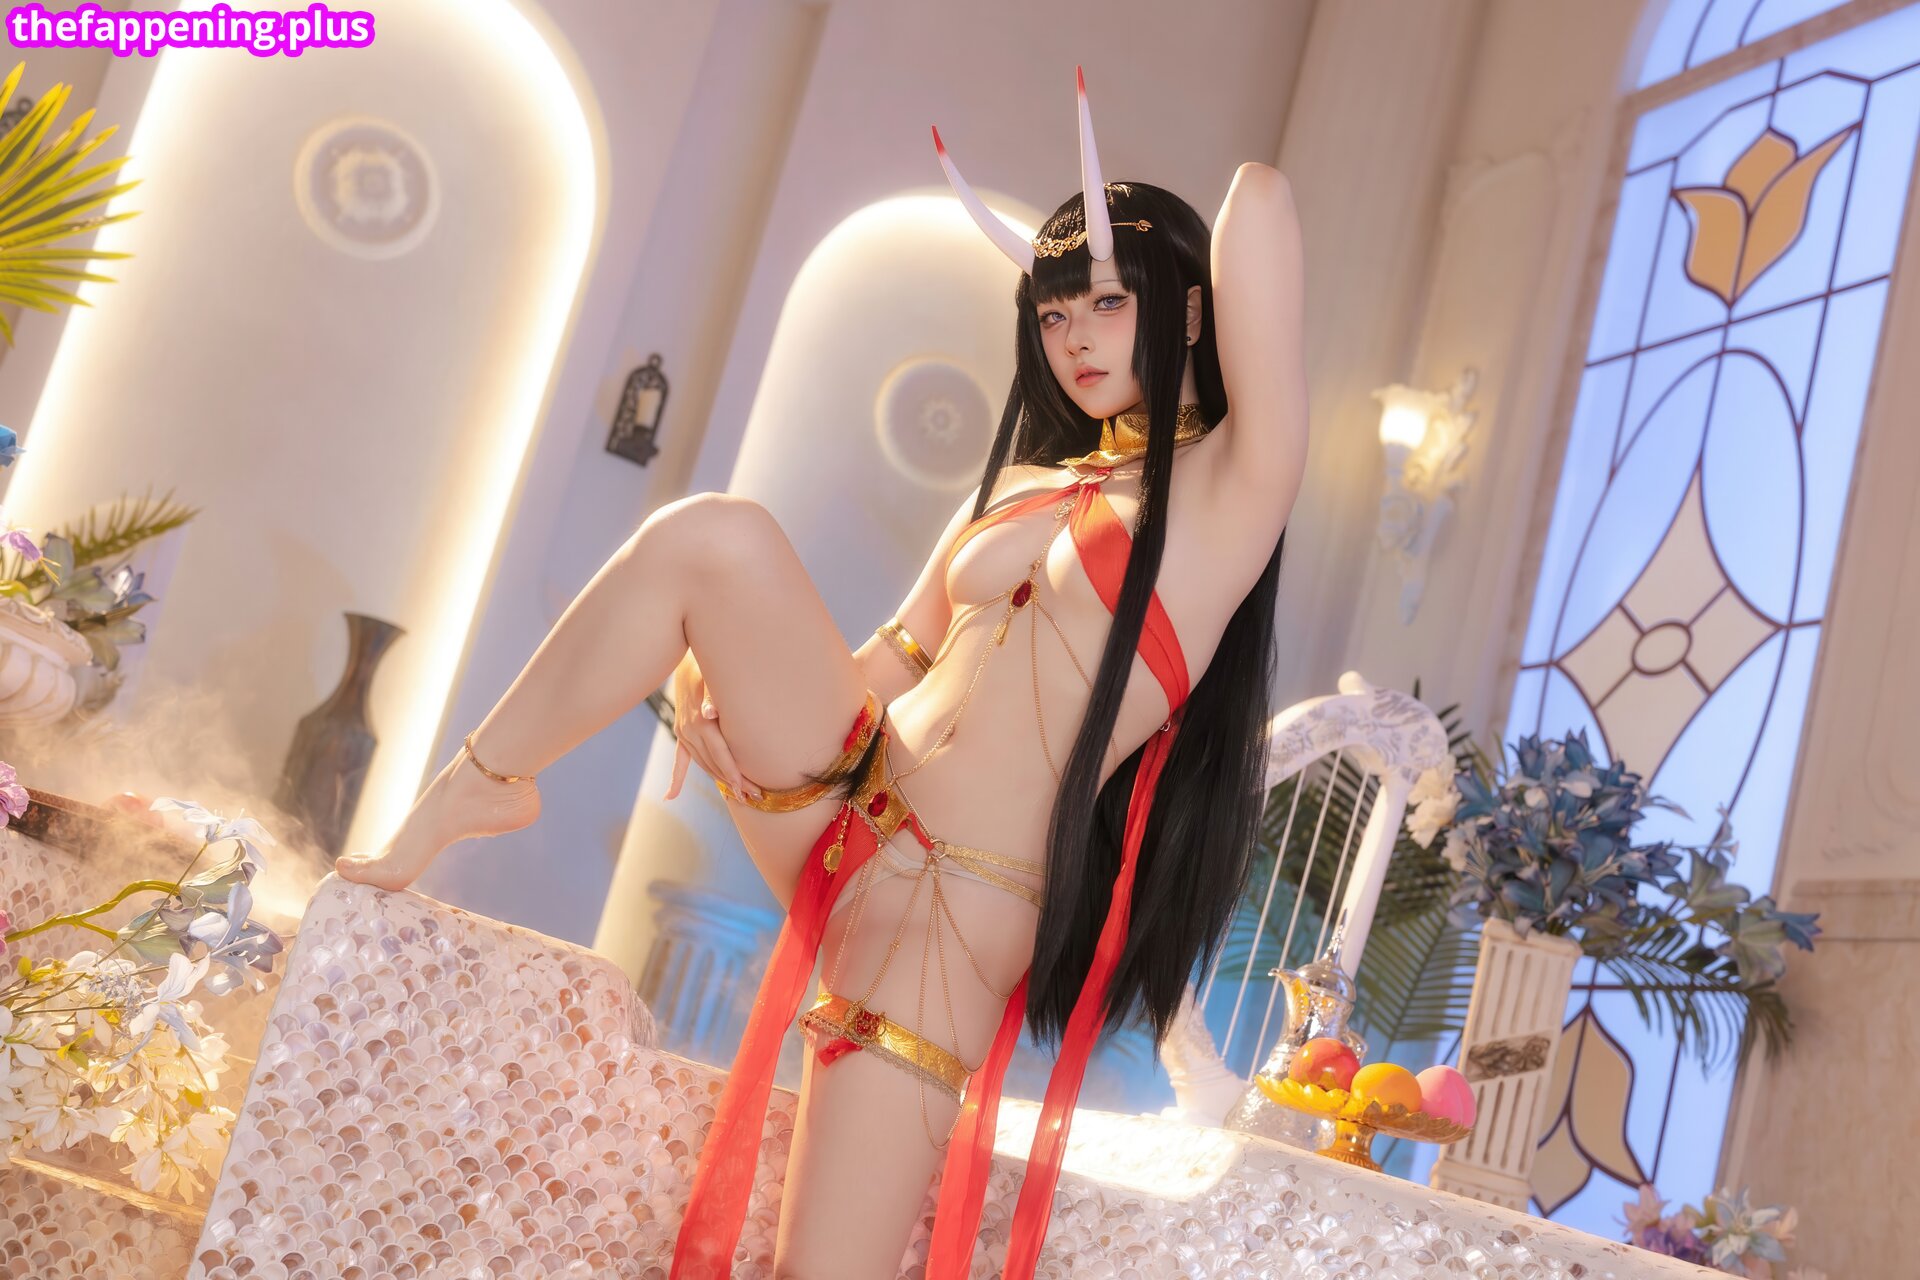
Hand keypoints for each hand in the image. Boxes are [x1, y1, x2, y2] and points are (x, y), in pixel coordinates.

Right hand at [665, 650, 759, 800]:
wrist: (689, 658)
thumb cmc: (710, 668)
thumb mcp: (714, 678)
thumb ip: (712, 697)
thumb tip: (710, 714)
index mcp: (701, 722)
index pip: (720, 754)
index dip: (733, 773)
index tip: (746, 789)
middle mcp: (690, 731)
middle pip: (714, 764)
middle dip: (734, 782)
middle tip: (755, 797)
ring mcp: (683, 733)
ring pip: (702, 764)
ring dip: (719, 780)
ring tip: (738, 796)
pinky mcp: (681, 732)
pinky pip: (680, 759)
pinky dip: (676, 778)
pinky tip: (671, 796)